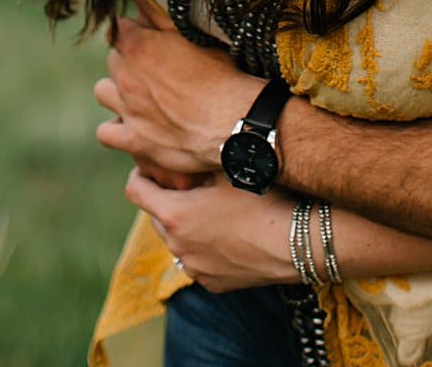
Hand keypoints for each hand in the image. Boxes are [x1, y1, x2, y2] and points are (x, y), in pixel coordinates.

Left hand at [95, 3, 264, 175]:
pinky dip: (115, 128)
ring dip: (115, 90)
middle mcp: (126, 77)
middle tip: (152, 66)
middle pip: (113, 59)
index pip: (118, 28)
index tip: (148, 36)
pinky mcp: (133, 141)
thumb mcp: (192, 35)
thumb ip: (158, 12)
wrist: (231, 122)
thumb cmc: (219, 74)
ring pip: (102, 92)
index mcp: (139, 47)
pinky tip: (132, 125)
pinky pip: (105, 132)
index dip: (135, 31)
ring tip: (137, 93)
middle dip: (127, 59)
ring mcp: (127, 111)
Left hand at [126, 166, 295, 292]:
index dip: (140, 173)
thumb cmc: (261, 197)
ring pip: (175, 240)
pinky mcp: (212, 283)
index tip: (152, 165)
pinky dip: (202, 245)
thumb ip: (193, 160)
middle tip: (188, 183)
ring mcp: (193, 268)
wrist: (296, 241)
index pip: (135, 190)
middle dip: (165, 198)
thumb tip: (176, 148)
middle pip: (154, 216)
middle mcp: (177, 246)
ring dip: (183, 223)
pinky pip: (195, 259)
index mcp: (174, 214)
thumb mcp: (225, 167)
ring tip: (210, 207)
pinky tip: (227, 231)